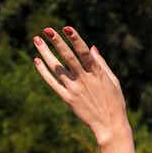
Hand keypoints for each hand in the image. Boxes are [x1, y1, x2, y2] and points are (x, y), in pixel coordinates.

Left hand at [31, 27, 128, 145]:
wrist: (110, 124)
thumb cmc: (114, 101)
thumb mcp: (113, 81)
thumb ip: (101, 64)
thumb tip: (91, 47)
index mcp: (97, 73)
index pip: (84, 53)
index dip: (75, 39)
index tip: (66, 28)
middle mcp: (84, 79)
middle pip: (68, 57)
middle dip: (57, 42)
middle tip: (47, 30)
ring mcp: (74, 89)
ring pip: (56, 68)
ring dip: (45, 53)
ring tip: (37, 39)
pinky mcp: (67, 98)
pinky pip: (52, 82)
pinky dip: (43, 71)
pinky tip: (37, 60)